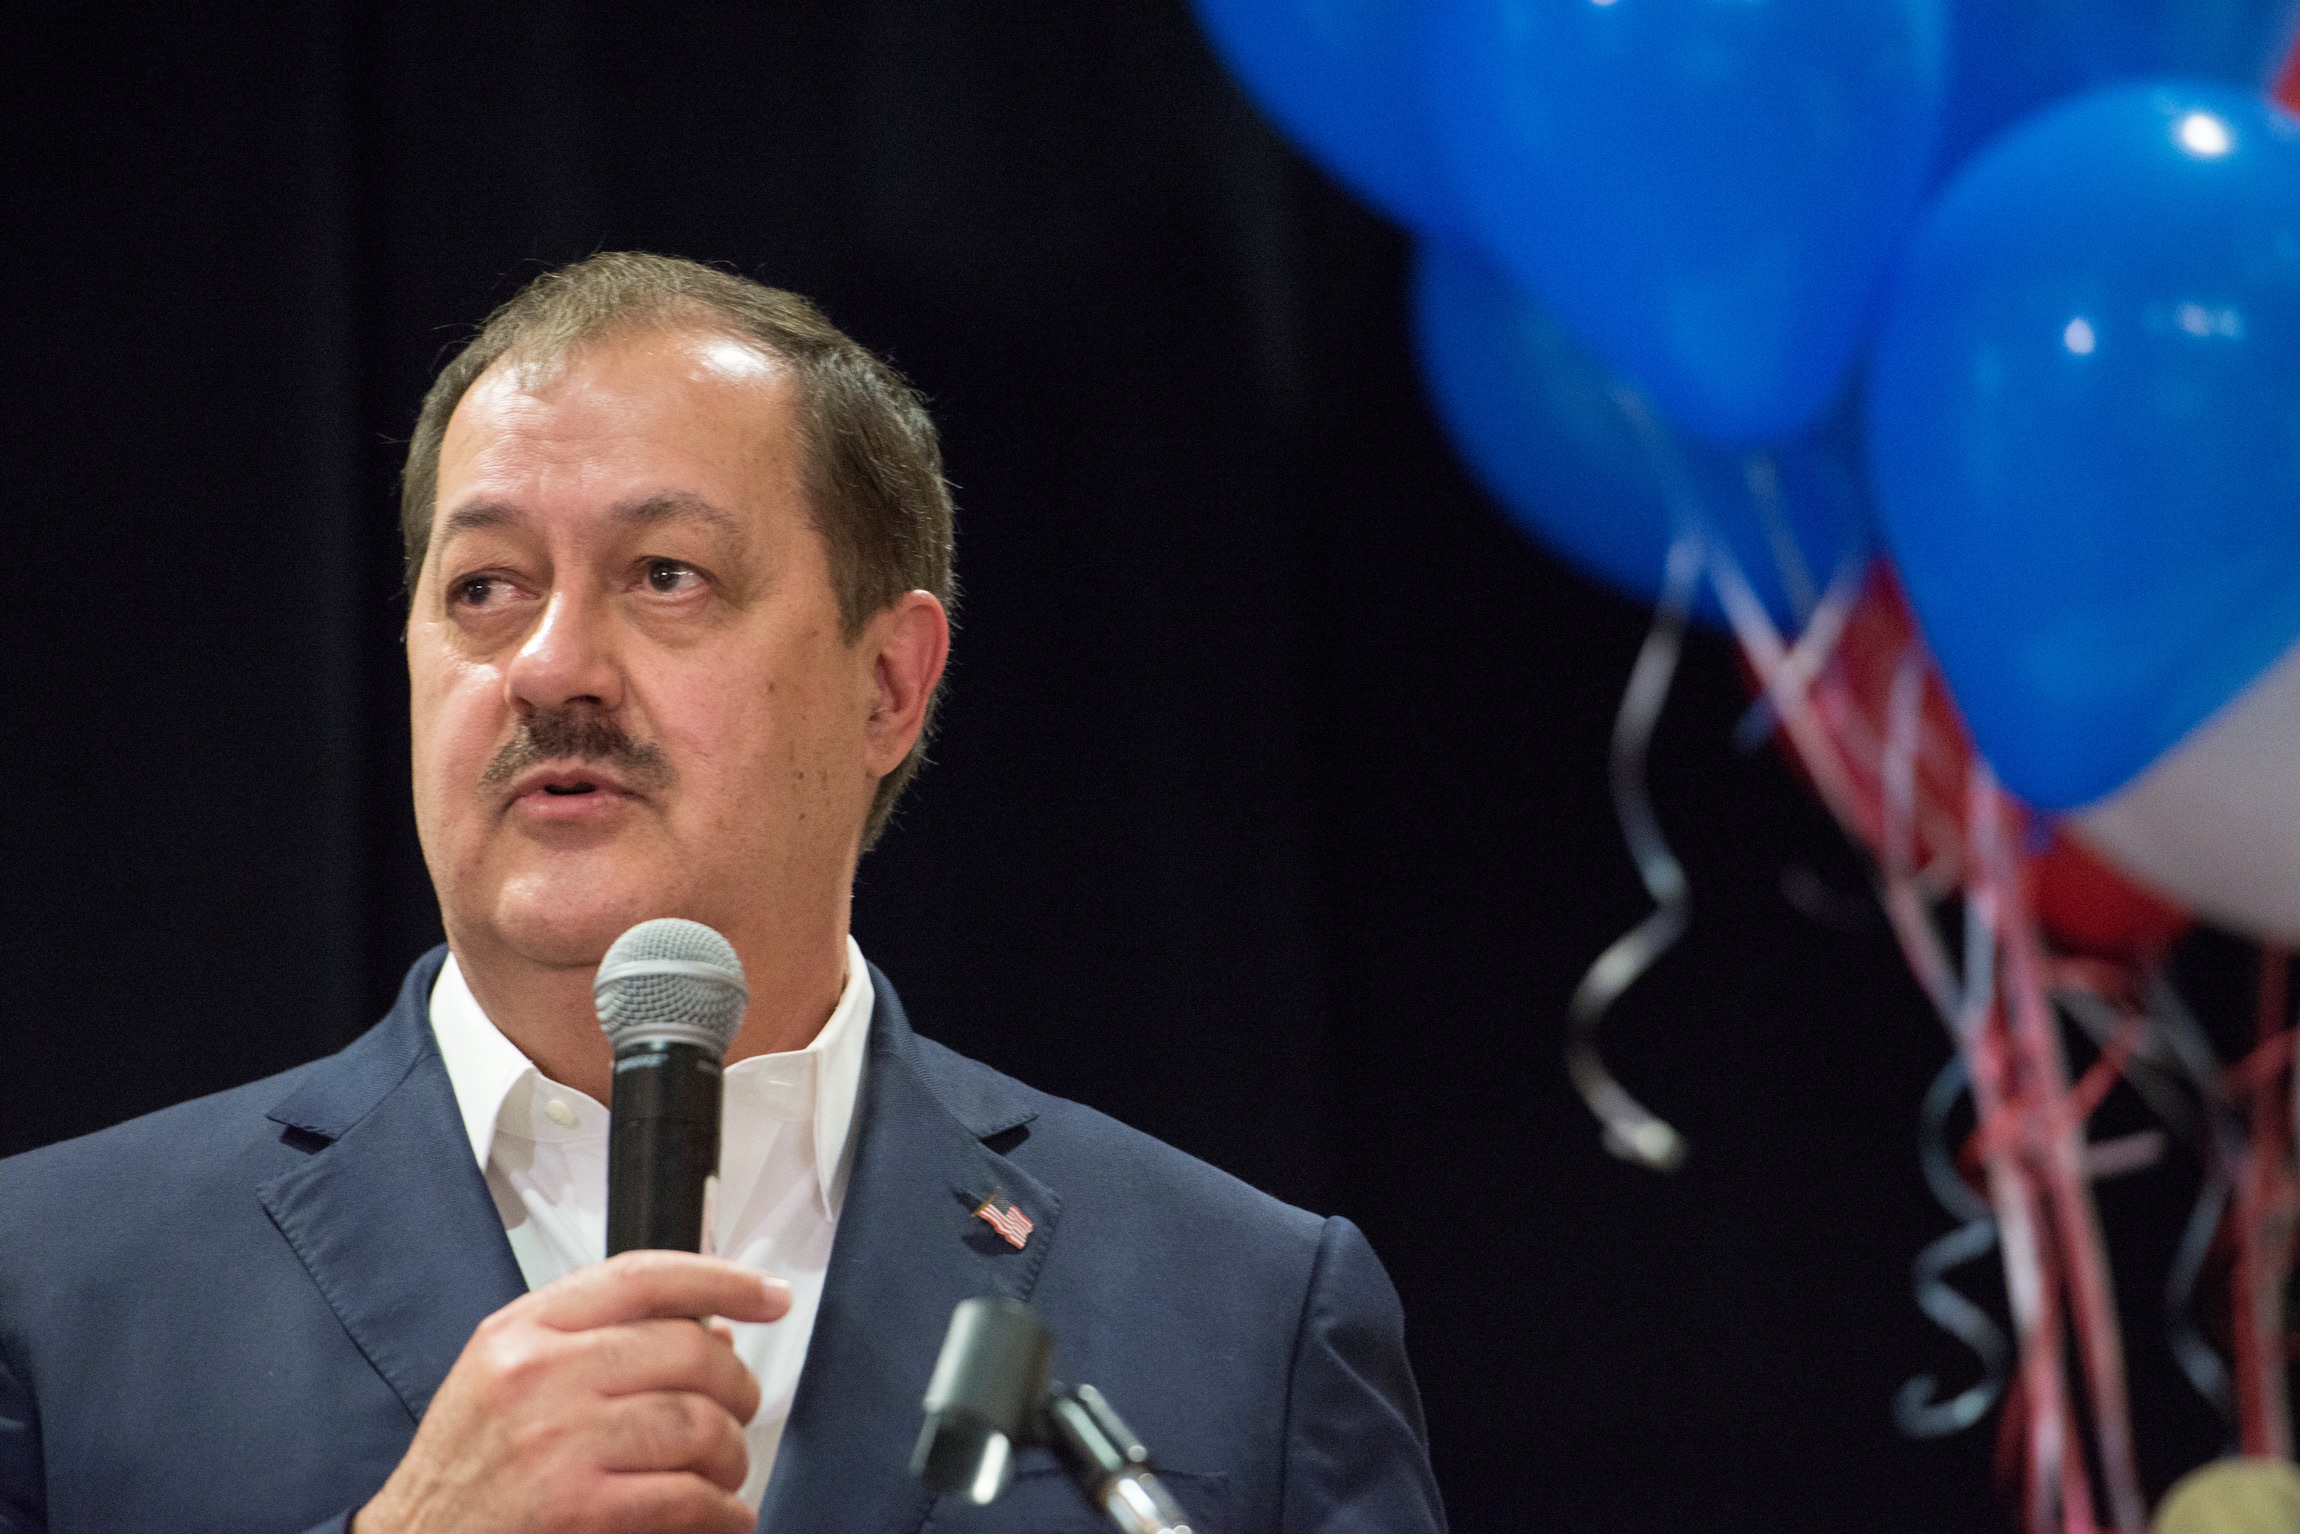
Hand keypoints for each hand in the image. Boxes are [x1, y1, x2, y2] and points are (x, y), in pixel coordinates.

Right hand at [353, 1251, 790, 1533]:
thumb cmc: (465, 1475)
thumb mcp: (508, 1381)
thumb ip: (598, 1345)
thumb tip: (715, 1335)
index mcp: (522, 1331)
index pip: (643, 1277)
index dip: (722, 1279)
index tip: (770, 1295)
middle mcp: (538, 1374)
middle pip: (689, 1351)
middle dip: (737, 1387)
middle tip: (741, 1412)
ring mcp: (557, 1442)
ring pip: (699, 1425)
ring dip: (732, 1456)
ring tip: (724, 1473)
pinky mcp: (576, 1509)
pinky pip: (688, 1496)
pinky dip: (722, 1512)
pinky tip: (720, 1516)